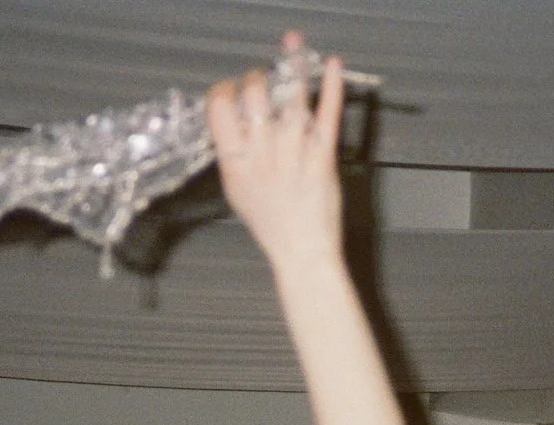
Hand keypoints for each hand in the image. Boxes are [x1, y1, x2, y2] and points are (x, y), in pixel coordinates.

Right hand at [209, 31, 345, 268]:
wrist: (302, 252)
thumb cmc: (270, 224)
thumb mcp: (236, 189)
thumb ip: (232, 154)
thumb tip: (231, 121)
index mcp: (236, 160)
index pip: (219, 106)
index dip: (224, 89)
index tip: (232, 89)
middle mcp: (263, 151)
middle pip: (254, 94)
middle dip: (257, 78)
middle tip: (264, 82)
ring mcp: (295, 152)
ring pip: (291, 97)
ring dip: (293, 65)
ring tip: (293, 43)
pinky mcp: (323, 157)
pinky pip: (328, 115)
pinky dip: (333, 88)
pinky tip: (334, 66)